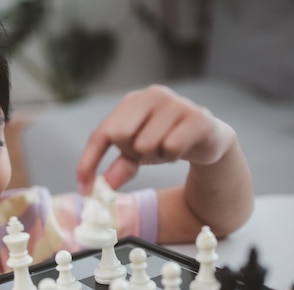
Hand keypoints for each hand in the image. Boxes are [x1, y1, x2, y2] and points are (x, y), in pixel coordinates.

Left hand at [76, 85, 235, 193]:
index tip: (84, 189)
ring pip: (145, 144)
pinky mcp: (197, 116)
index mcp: (132, 102)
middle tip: (148, 153)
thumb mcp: (138, 155)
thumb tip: (105, 185)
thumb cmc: (166, 141)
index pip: (101, 133)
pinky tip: (184, 148)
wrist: (209, 138)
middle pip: (120, 136)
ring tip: (168, 148)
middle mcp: (152, 96)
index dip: (89, 162)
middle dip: (131, 153)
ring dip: (156, 156)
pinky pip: (171, 146)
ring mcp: (175, 103)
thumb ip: (120, 166)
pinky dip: (173, 155)